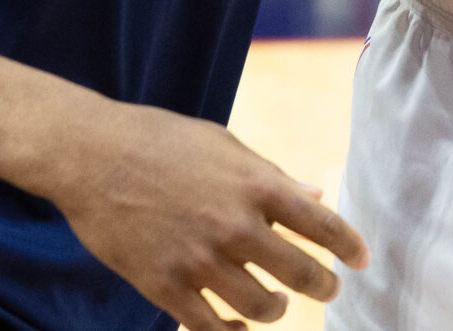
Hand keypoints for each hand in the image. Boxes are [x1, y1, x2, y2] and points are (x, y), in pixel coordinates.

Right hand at [45, 100, 367, 329]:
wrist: (91, 154)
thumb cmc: (160, 140)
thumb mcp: (223, 144)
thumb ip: (271, 175)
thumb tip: (315, 195)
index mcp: (254, 184)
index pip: (322, 224)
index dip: (349, 247)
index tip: (361, 261)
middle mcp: (234, 225)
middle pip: (301, 274)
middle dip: (323, 287)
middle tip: (327, 289)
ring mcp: (199, 260)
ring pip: (262, 308)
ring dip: (276, 310)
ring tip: (276, 304)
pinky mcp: (164, 286)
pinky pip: (211, 328)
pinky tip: (237, 328)